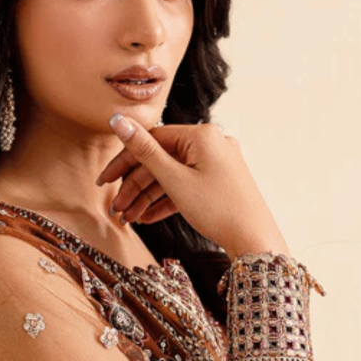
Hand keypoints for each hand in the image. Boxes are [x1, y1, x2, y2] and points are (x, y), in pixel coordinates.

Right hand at [95, 115, 291, 260]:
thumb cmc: (218, 209)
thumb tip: (119, 120)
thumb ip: (145, 151)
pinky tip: (148, 217)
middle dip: (135, 186)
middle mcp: (211, 143)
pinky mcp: (220, 182)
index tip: (105, 181)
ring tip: (129, 218)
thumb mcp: (175, 180)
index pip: (152, 140)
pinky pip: (187, 186)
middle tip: (116, 208)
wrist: (255, 240)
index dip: (125, 161)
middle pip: (161, 160)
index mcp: (201, 135)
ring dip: (148, 197)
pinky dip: (168, 200)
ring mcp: (217, 163)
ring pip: (172, 176)